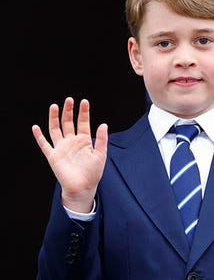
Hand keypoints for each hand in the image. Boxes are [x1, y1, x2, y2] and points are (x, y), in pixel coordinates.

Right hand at [32, 97, 107, 212]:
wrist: (83, 187)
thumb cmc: (93, 173)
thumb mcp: (101, 154)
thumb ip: (102, 139)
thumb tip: (104, 124)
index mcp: (84, 140)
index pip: (83, 122)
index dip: (83, 112)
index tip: (84, 101)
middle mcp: (72, 142)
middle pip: (68, 123)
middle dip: (68, 111)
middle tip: (69, 100)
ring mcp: (61, 148)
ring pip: (55, 130)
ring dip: (54, 118)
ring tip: (54, 106)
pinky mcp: (53, 156)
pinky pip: (44, 144)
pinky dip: (39, 136)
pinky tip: (36, 127)